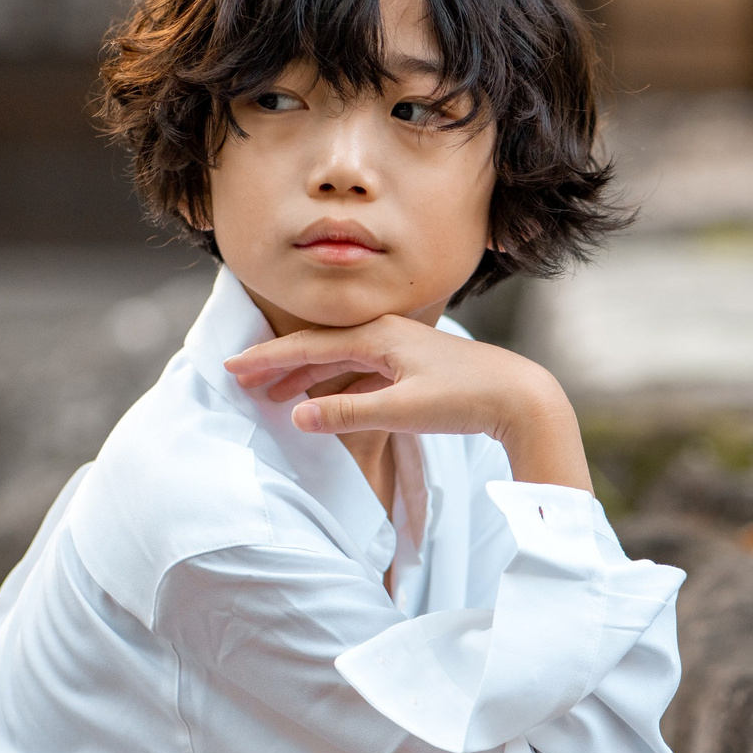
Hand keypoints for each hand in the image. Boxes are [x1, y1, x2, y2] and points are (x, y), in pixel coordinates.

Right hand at [224, 315, 590, 490]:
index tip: (231, 368)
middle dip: (279, 367)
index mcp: (379, 336)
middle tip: (243, 385)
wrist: (521, 397)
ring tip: (276, 400)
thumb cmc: (466, 399)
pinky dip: (336, 386)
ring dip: (307, 379)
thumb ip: (348, 413)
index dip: (267, 359)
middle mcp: (386, 334)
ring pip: (340, 361)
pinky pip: (361, 373)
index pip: (308, 346)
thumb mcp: (402, 410)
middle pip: (319, 349)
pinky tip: (326, 403)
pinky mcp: (415, 367)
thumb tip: (297, 418)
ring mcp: (402, 350)